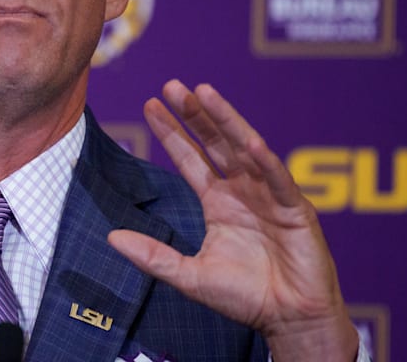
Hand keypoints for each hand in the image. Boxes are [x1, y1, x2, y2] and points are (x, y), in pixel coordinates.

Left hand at [107, 80, 357, 361]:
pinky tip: (251, 142)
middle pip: (215, 143)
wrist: (290, 320)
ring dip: (226, 120)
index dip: (171, 132)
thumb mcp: (189, 276)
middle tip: (171, 85)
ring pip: (245, 149)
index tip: (149, 105)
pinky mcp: (296, 210)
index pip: (190, 157)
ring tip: (204, 93)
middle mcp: (243, 190)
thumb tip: (110, 238)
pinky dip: (267, 162)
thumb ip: (152, 256)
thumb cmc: (244, 297)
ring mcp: (270, 196)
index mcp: (219, 201)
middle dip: (194, 114)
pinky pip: (279, 181)